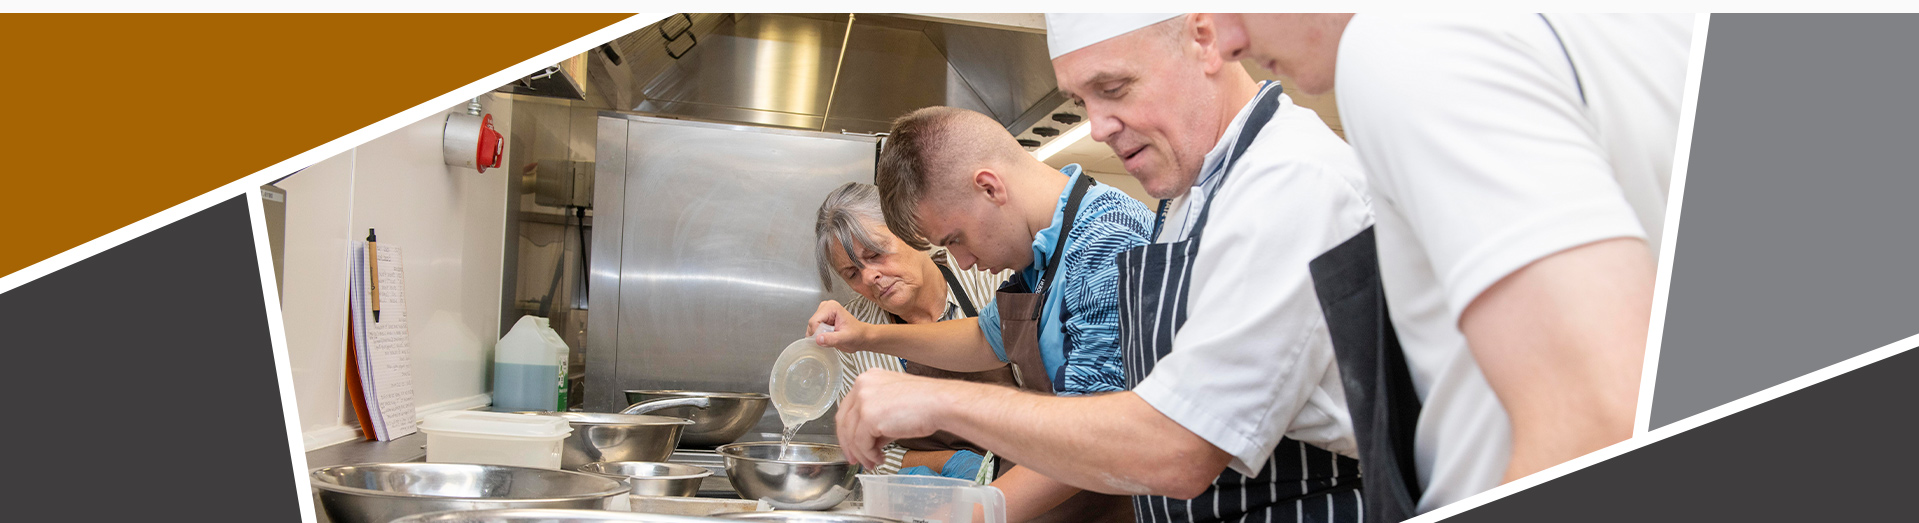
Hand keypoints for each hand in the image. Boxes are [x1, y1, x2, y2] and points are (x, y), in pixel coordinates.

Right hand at [807, 300, 869, 351]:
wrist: (861, 337)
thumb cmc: (857, 335)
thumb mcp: (845, 338)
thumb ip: (832, 339)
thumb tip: (818, 339)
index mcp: (832, 307)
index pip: (814, 321)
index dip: (817, 333)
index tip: (825, 339)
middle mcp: (826, 308)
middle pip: (811, 324)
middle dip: (818, 334)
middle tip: (831, 338)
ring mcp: (823, 314)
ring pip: (811, 328)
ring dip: (818, 336)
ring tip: (831, 337)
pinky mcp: (822, 320)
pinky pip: (813, 330)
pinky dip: (818, 336)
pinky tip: (829, 337)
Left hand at [835, 369, 960, 468]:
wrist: (940, 404)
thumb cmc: (926, 403)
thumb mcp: (894, 406)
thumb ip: (877, 421)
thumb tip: (871, 441)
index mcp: (868, 379)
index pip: (848, 407)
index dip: (848, 429)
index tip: (852, 444)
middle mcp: (862, 386)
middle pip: (844, 421)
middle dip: (849, 444)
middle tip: (855, 458)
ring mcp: (864, 400)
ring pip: (851, 434)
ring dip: (861, 453)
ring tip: (872, 462)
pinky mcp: (868, 416)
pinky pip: (862, 442)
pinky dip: (869, 454)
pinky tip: (879, 458)